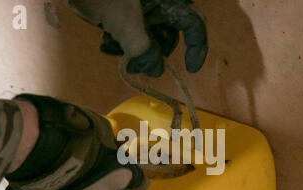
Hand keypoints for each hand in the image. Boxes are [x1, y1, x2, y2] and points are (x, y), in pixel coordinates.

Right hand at [6, 94, 148, 189]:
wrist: (29, 141)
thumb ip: (109, 142)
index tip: (122, 174)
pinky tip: (46, 185)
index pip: (137, 186)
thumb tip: (113, 146)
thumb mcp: (99, 126)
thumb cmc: (70, 129)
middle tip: (82, 166)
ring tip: (59, 174)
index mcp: (118, 176)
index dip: (129, 179)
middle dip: (98, 182)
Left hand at [65, 0, 207, 76]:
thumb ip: (142, 48)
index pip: (192, 23)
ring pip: (148, 39)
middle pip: (168, 37)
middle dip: (152, 54)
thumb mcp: (123, 20)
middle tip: (135, 66)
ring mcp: (142, 9)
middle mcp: (158, 4)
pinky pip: (132, 34)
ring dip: (133, 51)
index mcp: (166, 0)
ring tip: (113, 50)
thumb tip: (156, 71)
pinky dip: (121, 43)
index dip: (196, 47)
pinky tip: (105, 42)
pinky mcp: (126, 13)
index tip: (190, 69)